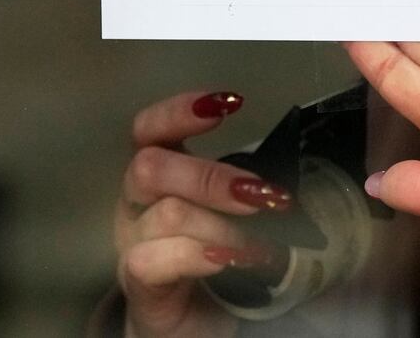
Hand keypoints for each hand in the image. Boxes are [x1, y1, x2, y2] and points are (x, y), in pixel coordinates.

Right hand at [113, 91, 291, 337]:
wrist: (189, 325)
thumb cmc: (212, 260)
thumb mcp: (229, 216)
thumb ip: (245, 191)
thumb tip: (288, 179)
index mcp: (158, 177)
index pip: (149, 128)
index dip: (179, 110)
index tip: (229, 103)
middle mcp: (135, 204)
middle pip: (149, 166)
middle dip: (211, 176)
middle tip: (261, 196)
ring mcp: (131, 244)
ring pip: (166, 214)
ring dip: (222, 226)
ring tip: (260, 246)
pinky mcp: (137, 285)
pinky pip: (150, 260)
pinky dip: (196, 255)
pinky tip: (227, 260)